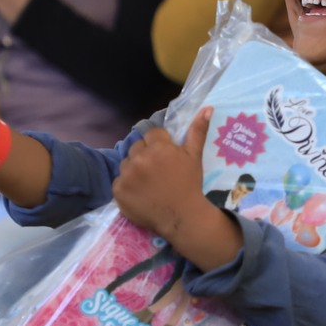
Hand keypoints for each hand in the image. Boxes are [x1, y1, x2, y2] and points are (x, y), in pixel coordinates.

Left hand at [113, 109, 213, 239]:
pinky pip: (118, 182)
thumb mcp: (195, 156)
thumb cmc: (190, 185)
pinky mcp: (118, 190)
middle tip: (156, 172)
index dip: (159, 145)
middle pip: (136, 148)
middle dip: (144, 156)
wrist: (182, 217)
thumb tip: (207, 108)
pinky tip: (139, 194)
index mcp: (157, 146)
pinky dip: (126, 187)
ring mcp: (127, 174)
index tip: (166, 159)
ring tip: (147, 184)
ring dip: (134, 170)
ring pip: (126, 164)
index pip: (151, 135)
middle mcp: (139, 157)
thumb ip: (197, 131)